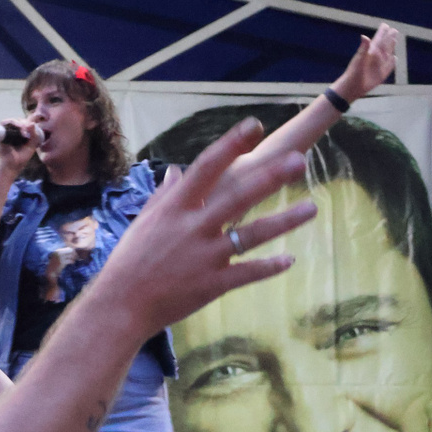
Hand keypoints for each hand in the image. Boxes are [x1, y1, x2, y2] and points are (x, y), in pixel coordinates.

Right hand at [0, 118, 40, 175]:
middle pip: (18, 121)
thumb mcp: (31, 146)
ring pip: (12, 121)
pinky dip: (12, 123)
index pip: (23, 124)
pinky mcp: (0, 133)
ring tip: (24, 129)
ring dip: (19, 123)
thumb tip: (32, 123)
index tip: (32, 129)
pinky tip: (19, 127)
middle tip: (27, 130)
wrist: (11, 166)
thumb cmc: (20, 158)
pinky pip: (4, 123)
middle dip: (24, 123)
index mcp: (19, 135)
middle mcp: (11, 132)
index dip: (28, 123)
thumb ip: (34, 136)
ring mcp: (5, 132)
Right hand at [82, 120, 316, 334]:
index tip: (254, 126)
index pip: (206, 167)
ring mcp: (205, 256)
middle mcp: (192, 227)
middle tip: (300, 160)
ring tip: (311, 208)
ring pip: (252, 234)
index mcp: (174, 207)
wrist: (120, 306)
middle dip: (270, 177)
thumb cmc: (129, 262)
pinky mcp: (212, 285)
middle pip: (238, 196)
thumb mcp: (144, 222)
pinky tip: (290, 259)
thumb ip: (164, 196)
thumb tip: (176, 172)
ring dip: (284, 221)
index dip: (231, 144)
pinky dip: (270, 267)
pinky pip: (248, 273)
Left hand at [333, 22, 399, 101]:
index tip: (385, 25)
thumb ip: (364, 48)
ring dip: (392, 47)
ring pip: (388, 54)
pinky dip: (393, 62)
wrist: (353, 87)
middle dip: (389, 37)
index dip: (382, 32)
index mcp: (371, 52)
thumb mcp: (359, 59)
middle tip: (394, 30)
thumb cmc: (354, 72)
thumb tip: (364, 36)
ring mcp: (379, 65)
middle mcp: (376, 57)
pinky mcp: (382, 74)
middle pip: (385, 45)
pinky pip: (389, 66)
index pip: (378, 39)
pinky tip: (395, 58)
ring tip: (395, 40)